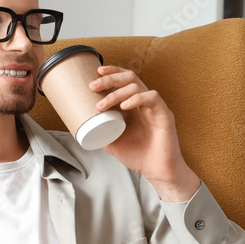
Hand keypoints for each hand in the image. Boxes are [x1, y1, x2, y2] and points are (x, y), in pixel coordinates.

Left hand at [89, 65, 200, 201]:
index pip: (124, 80)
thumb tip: (80, 126)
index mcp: (134, 105)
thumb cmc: (138, 156)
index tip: (96, 72)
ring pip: (137, 86)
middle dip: (110, 79)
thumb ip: (100, 131)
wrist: (156, 171)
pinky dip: (137, 98)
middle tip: (93, 86)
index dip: (112, 72)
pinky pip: (152, 98)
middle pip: (129, 78)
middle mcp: (144, 102)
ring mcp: (155, 107)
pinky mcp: (164, 114)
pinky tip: (125, 106)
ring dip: (116, 93)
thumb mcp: (112, 142)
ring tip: (102, 105)